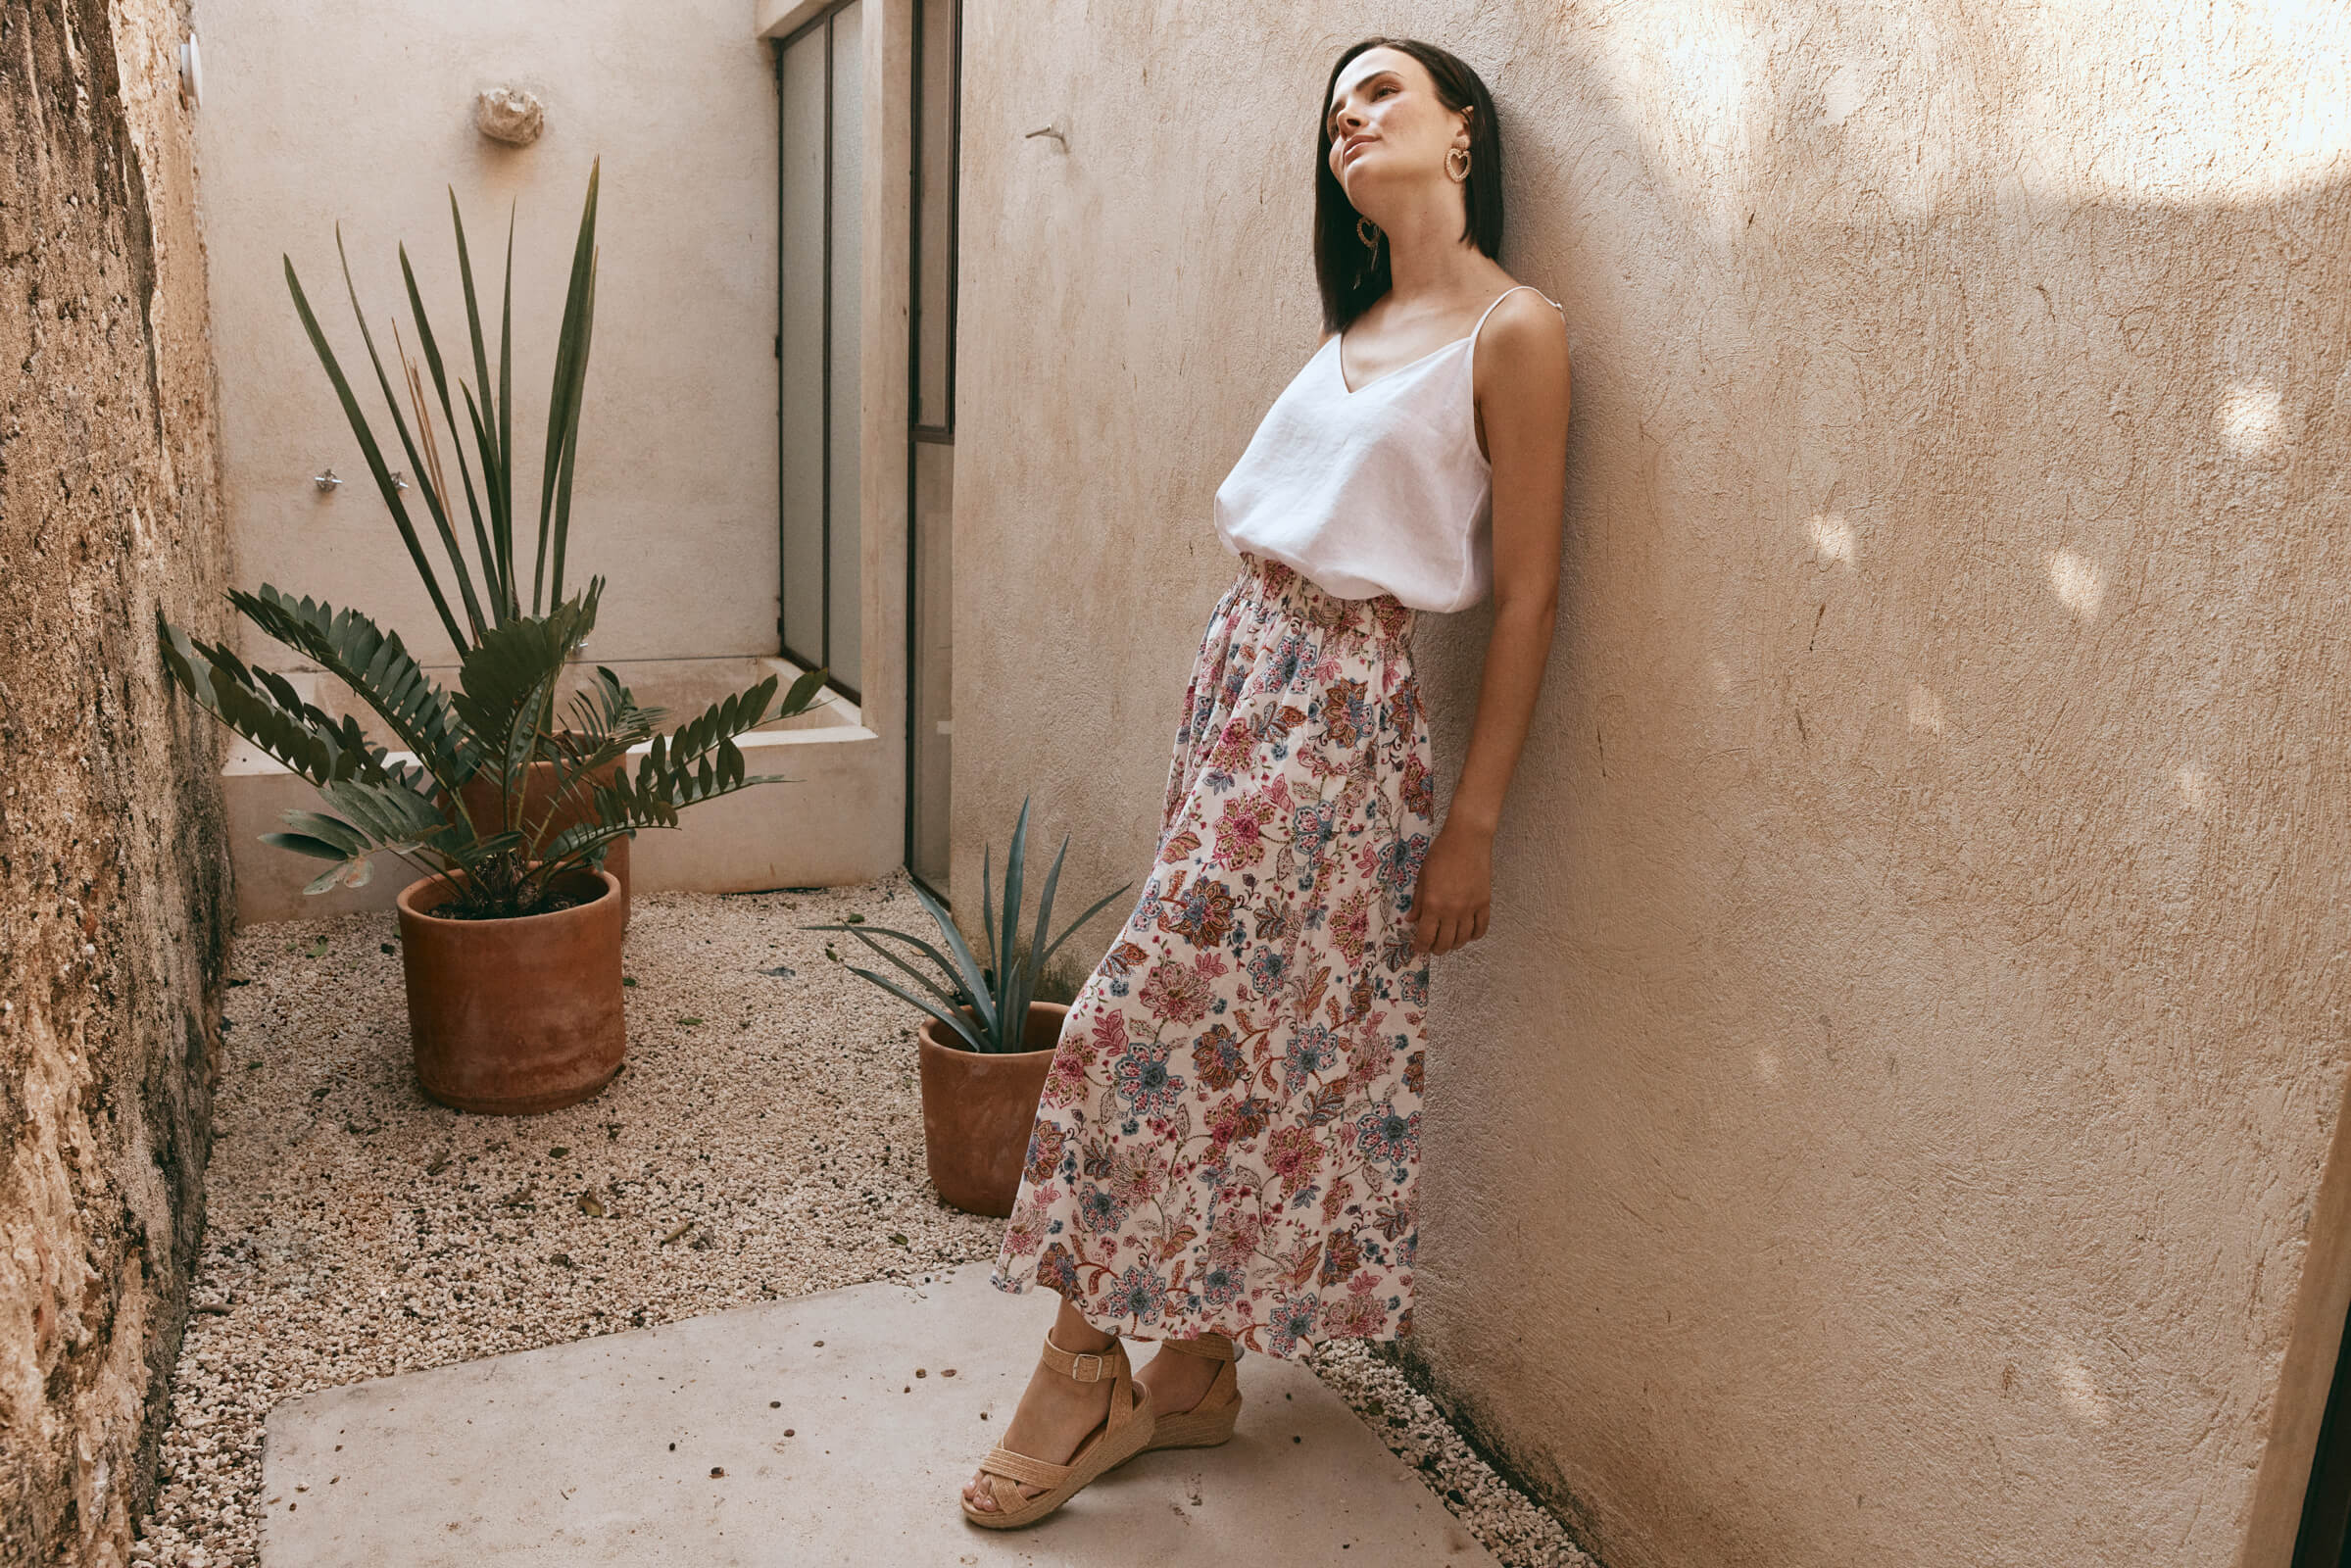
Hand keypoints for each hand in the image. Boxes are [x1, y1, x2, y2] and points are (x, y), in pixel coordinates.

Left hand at [1406, 823, 1491, 955]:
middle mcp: (1451, 910)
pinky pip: (1481, 929)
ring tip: (1449, 942)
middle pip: (1445, 943)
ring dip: (1454, 945)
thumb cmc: (1441, 854)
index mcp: (1433, 904)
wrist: (1467, 839)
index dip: (1421, 947)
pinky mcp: (1484, 903)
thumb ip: (1418, 901)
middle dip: (1436, 949)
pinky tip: (1467, 933)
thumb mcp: (1422, 877)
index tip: (1418, 948)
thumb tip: (1411, 920)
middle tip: (1432, 947)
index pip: (1426, 937)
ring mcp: (1470, 908)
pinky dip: (1474, 936)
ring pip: (1463, 939)